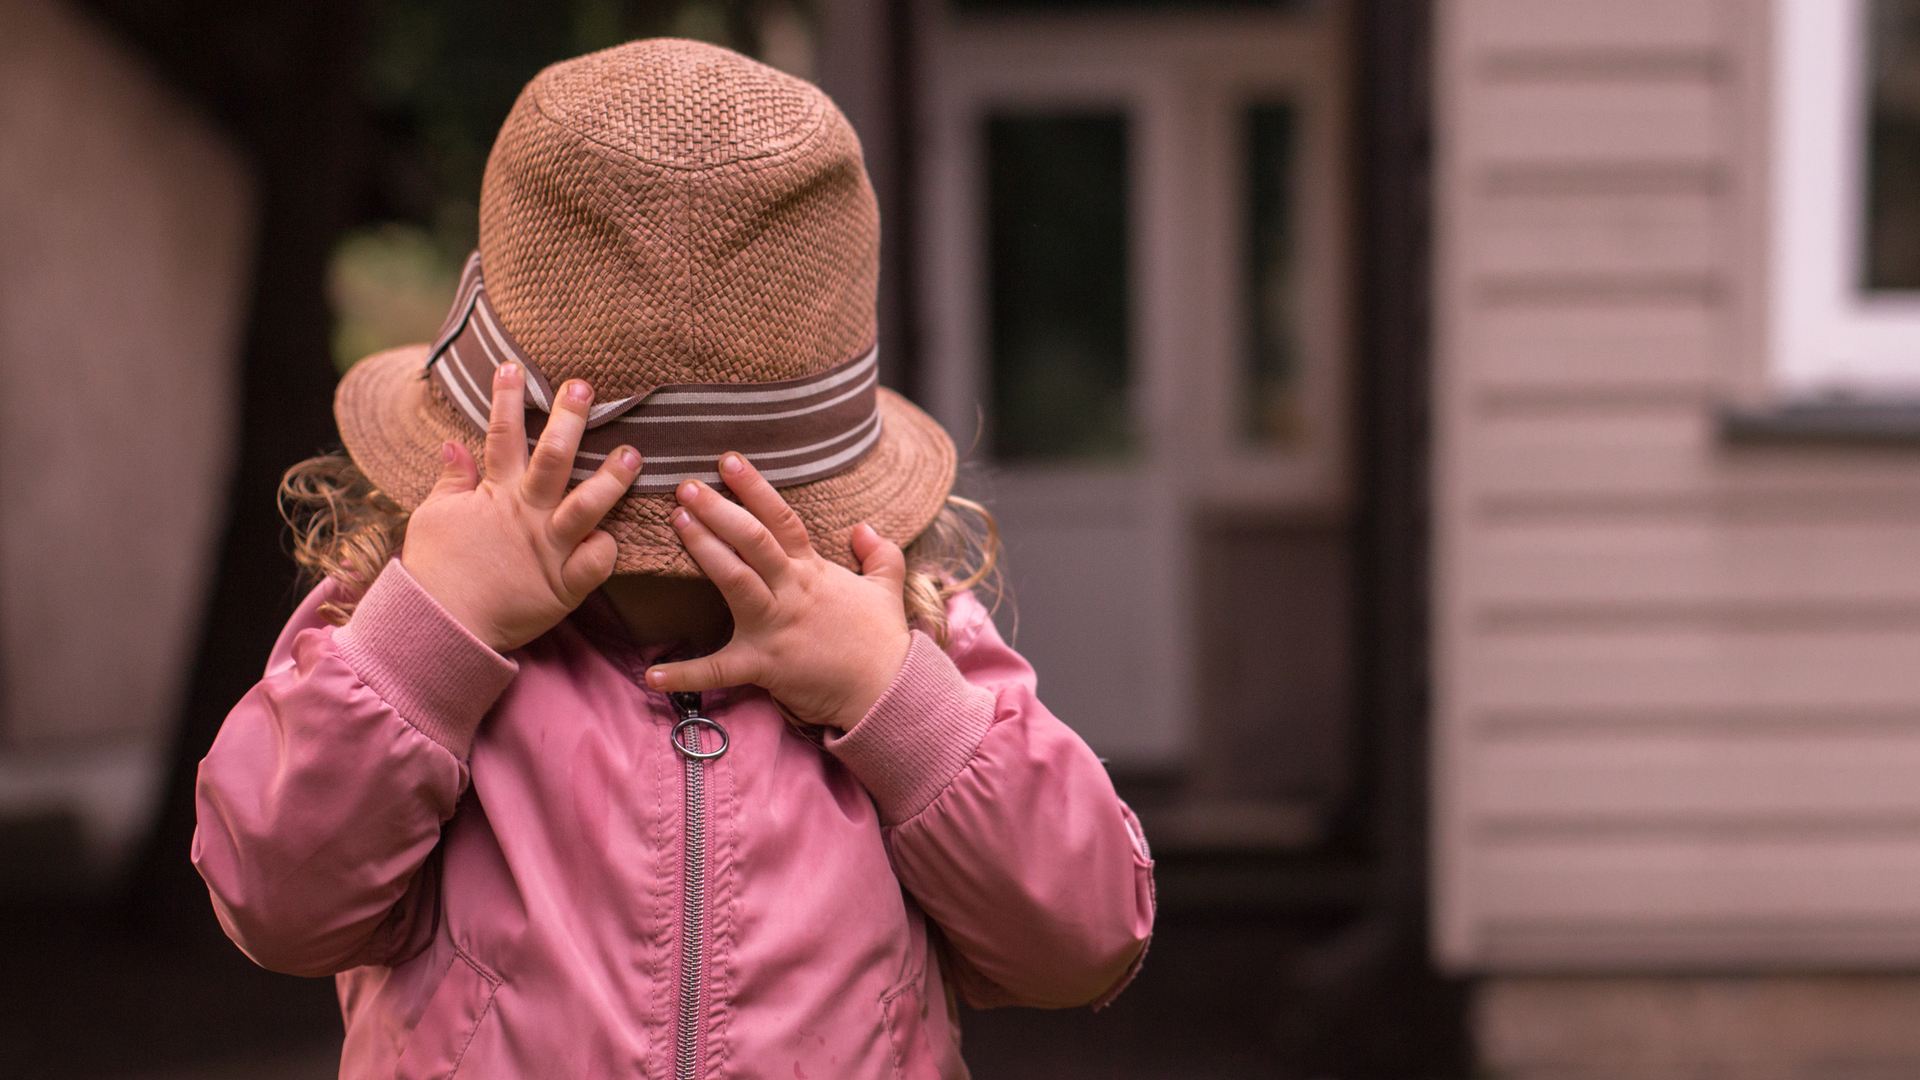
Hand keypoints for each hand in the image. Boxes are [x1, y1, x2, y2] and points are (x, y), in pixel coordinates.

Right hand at [396, 362, 641, 652]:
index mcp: (495, 494)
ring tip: (632, 454)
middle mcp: (526, 514)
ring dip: (612, 478)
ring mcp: (549, 548)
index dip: (506, 399)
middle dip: (569, 420)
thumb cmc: (436, 569)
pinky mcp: (564, 585)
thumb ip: (451, 481)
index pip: (502, 436)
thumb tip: (452, 444)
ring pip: (587, 505)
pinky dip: (607, 549)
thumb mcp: (434, 517)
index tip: (513, 365)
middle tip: (584, 388)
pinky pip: (596, 563)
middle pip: (552, 458)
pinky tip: (616, 537)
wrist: (440, 624)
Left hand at [644, 452, 912, 731]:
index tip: (728, 460)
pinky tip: (650, 674)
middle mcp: (791, 591)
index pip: (782, 520)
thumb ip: (878, 553)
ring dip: (704, 550)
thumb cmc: (882, 640)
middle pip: (753, 540)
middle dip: (720, 510)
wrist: (887, 690)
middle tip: (686, 486)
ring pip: (735, 580)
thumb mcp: (886, 588)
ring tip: (677, 522)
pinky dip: (685, 674)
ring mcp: (775, 626)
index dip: (755, 488)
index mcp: (813, 571)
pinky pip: (718, 670)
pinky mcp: (763, 664)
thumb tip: (863, 528)